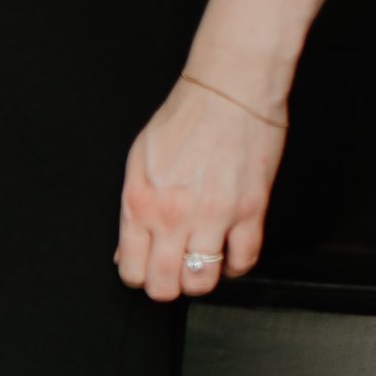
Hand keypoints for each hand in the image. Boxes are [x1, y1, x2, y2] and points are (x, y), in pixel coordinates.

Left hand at [117, 75, 285, 302]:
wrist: (229, 89)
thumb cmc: (184, 118)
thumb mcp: (139, 164)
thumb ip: (132, 210)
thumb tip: (125, 249)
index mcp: (140, 205)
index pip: (131, 271)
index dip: (140, 276)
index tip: (149, 268)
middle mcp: (173, 216)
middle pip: (165, 285)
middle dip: (168, 286)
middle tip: (175, 273)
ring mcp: (213, 215)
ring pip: (203, 280)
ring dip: (202, 279)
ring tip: (203, 263)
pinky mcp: (251, 209)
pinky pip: (245, 259)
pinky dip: (237, 266)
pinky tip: (231, 254)